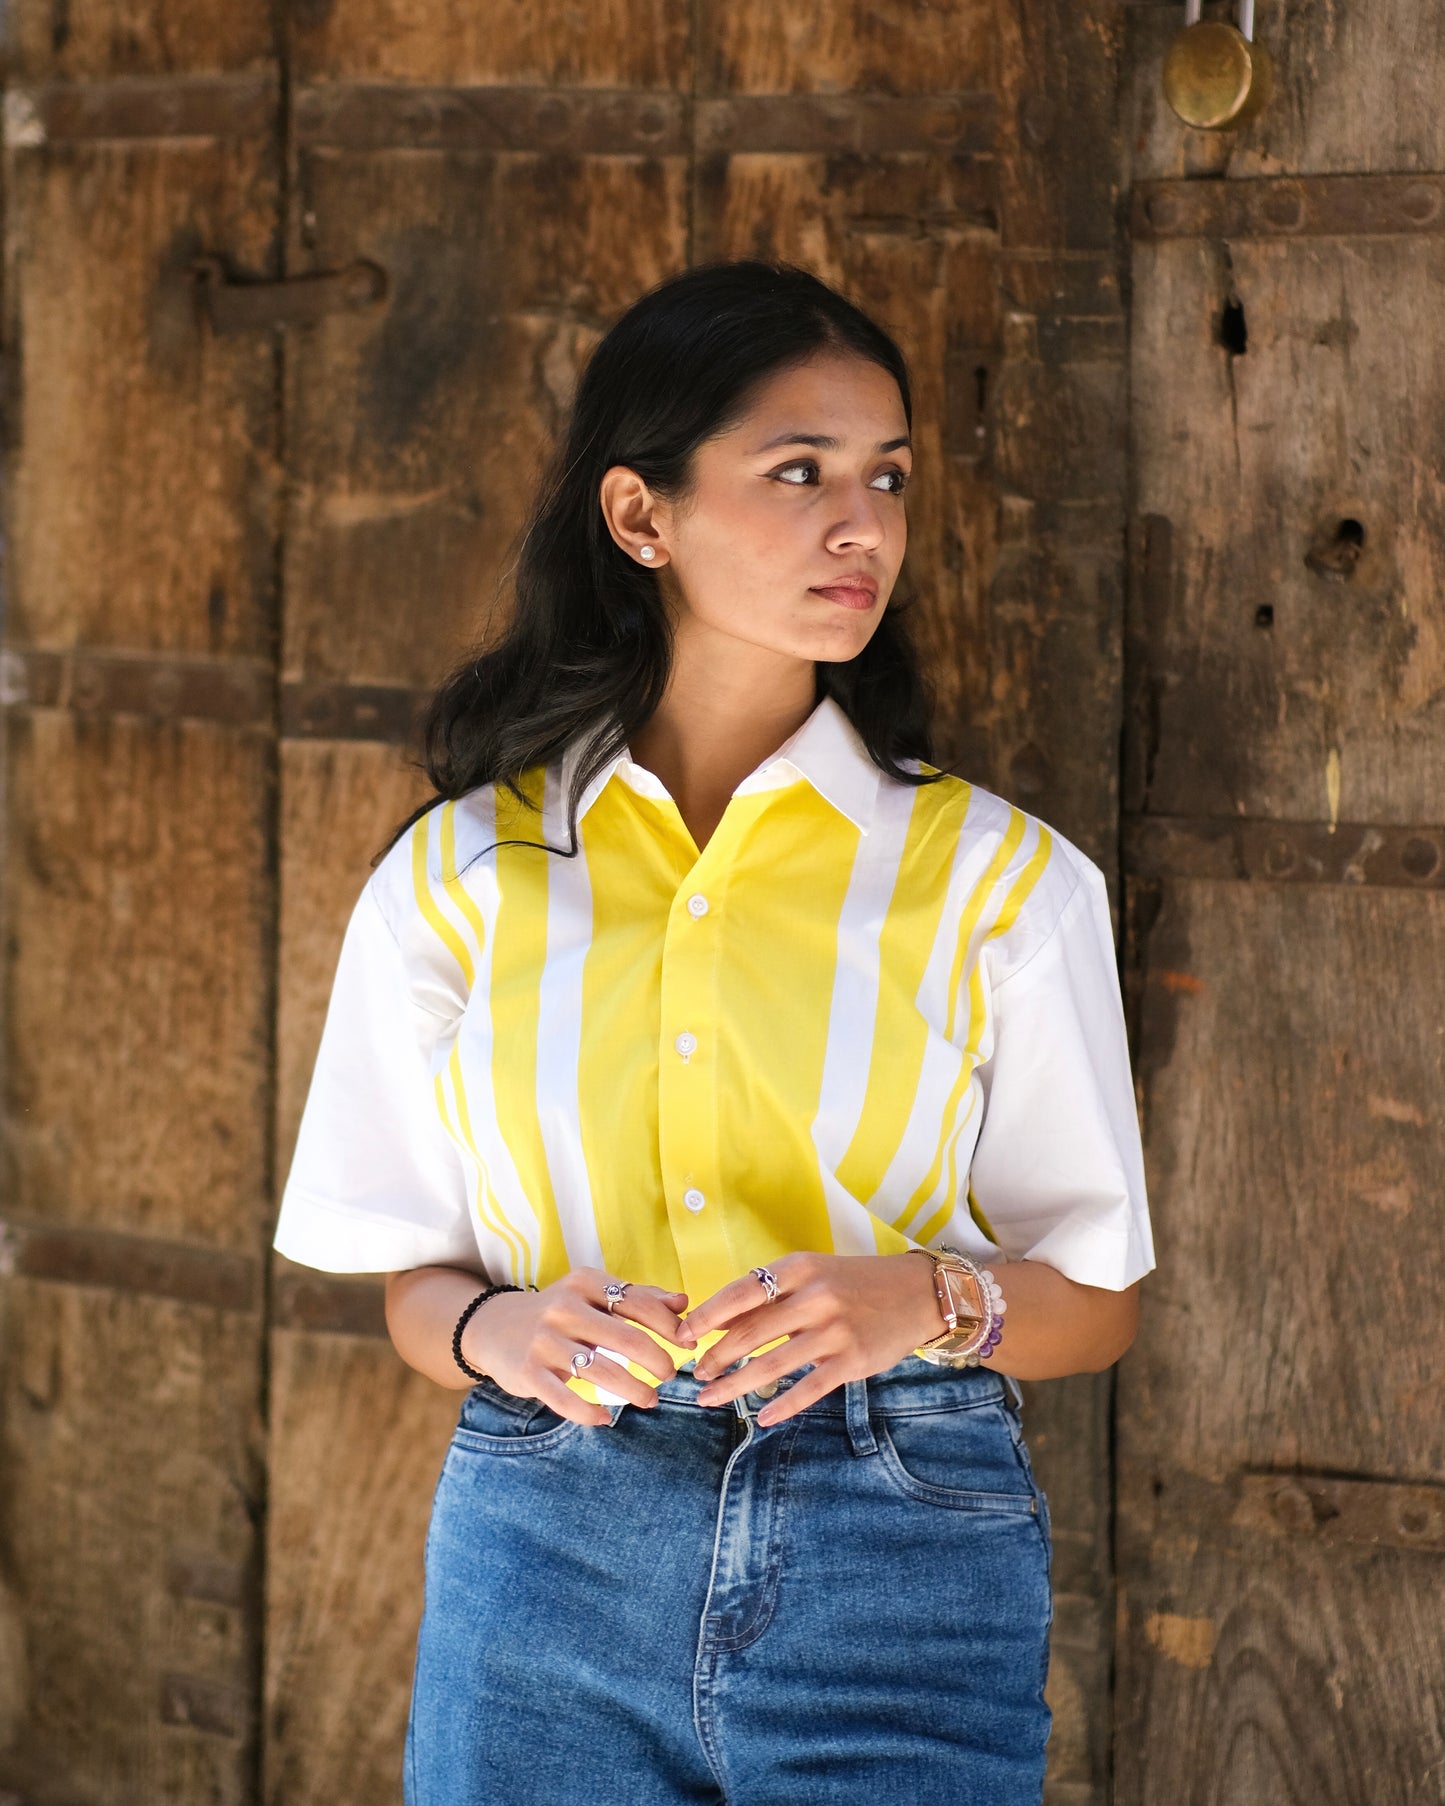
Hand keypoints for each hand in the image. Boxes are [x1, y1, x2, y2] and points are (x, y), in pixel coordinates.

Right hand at [464, 1269, 696, 1426]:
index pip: (640, 1303)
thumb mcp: (594, 1295)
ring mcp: (545, 1341)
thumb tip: (683, 1302)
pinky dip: (590, 1414)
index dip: (671, 1327)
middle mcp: (564, 1308)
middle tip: (671, 1375)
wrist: (494, 1327)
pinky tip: (607, 1418)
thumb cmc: (560, 1311)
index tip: (689, 1345)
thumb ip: (638, 1298)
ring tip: (650, 1399)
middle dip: (659, 1362)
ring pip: (603, 1372)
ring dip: (635, 1390)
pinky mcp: (529, 1373)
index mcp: (585, 1283)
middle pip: (628, 1339)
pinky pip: (566, 1400)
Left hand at [678, 1251, 942, 1425]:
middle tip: (694, 1374)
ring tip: (710, 1397)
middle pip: (750, 1333)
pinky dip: (781, 1406)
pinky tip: (760, 1418)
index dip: (706, 1316)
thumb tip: (718, 1322)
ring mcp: (834, 1331)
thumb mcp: (812, 1274)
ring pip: (771, 1365)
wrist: (917, 1293)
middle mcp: (814, 1297)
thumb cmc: (854, 1282)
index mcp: (799, 1268)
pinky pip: (808, 1389)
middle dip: (715, 1358)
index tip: (682, 1336)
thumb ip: (770, 1296)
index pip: (740, 1293)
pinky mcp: (852, 1361)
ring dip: (735, 1385)